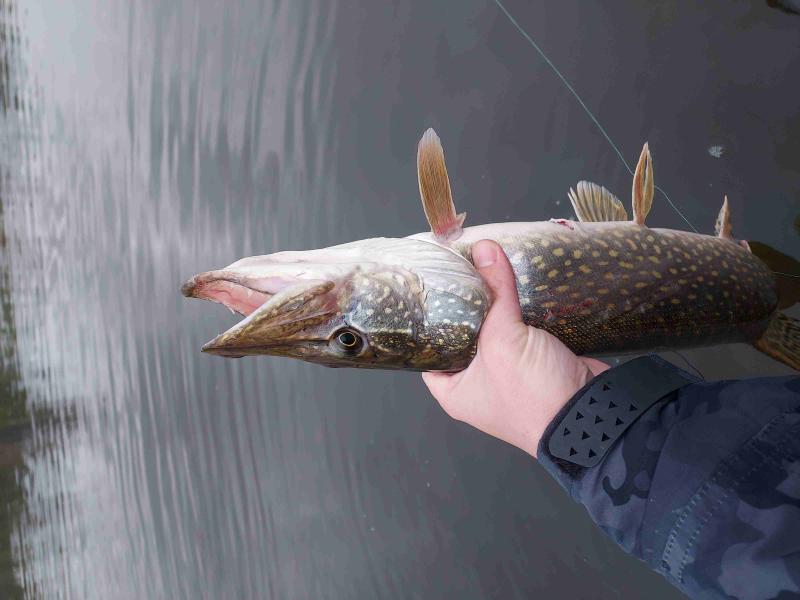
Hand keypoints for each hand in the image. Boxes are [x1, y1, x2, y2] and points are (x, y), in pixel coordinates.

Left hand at [422, 240, 608, 457]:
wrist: (593, 412)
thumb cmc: (534, 393)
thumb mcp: (504, 339)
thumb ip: (494, 293)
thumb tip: (485, 249)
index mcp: (454, 390)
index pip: (430, 347)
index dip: (431, 317)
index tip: (433, 285)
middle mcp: (476, 383)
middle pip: (464, 333)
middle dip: (467, 304)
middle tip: (459, 267)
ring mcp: (508, 373)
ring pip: (495, 329)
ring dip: (496, 304)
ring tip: (484, 267)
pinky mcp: (536, 361)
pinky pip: (522, 329)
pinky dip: (521, 309)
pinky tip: (514, 282)